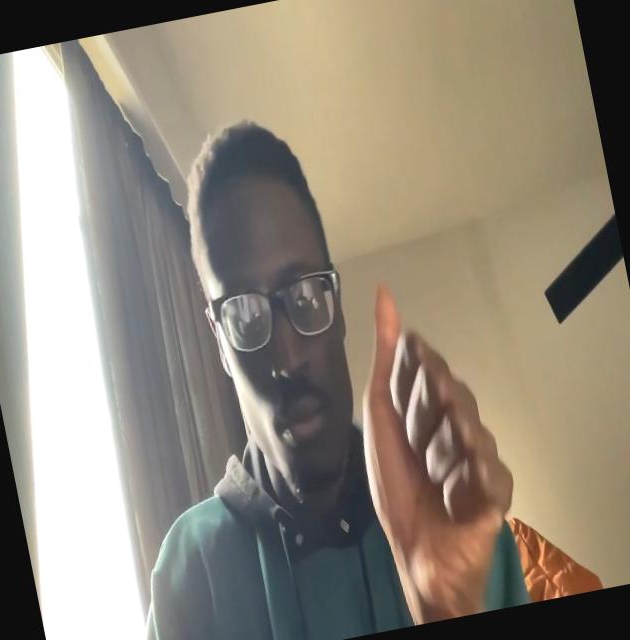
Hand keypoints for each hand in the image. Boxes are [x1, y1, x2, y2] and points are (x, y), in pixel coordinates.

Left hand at [363, 286, 512, 623]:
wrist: (412, 546)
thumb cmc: (393, 481)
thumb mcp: (380, 411)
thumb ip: (385, 356)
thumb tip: (384, 293)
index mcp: (430, 403)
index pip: (427, 367)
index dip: (413, 376)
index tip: (404, 387)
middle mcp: (459, 419)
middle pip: (448, 393)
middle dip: (421, 418)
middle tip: (413, 445)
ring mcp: (480, 453)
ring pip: (466, 427)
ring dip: (436, 453)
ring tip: (429, 475)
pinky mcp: (496, 488)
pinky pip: (487, 471)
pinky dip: (462, 483)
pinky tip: (452, 496)